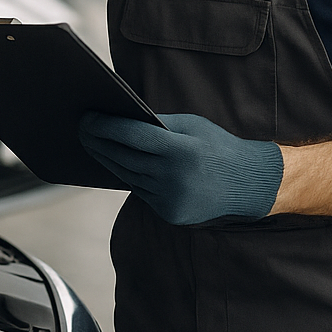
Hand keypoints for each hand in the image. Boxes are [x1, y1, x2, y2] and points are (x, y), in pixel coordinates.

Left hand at [78, 112, 283, 223]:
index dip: (106, 126)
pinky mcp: (170, 214)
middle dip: (99, 142)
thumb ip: (157, 123)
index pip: (132, 136)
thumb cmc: (218, 147)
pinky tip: (115, 162)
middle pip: (123, 158)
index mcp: (182, 151)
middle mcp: (174, 178)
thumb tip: (120, 117)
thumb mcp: (192, 126)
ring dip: (107, 159)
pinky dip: (129, 176)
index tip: (87, 117)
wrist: (249, 185)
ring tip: (93, 143)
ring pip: (127, 176)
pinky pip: (141, 191)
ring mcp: (171, 200)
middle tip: (82, 129)